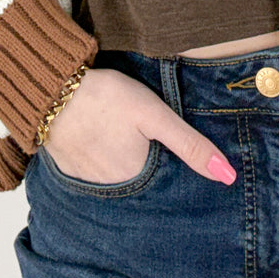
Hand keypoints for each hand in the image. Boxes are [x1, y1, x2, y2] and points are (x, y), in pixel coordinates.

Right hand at [41, 66, 236, 185]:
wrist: (51, 88)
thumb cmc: (107, 98)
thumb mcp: (154, 115)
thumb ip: (190, 145)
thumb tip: (227, 176)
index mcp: (136, 178)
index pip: (163, 183)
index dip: (170, 168)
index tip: (170, 155)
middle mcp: (111, 189)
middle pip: (139, 181)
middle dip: (146, 167)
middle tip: (142, 140)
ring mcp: (86, 180)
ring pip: (115, 177)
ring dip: (121, 164)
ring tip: (123, 139)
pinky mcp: (68, 168)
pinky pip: (92, 172)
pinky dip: (100, 160)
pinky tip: (102, 141)